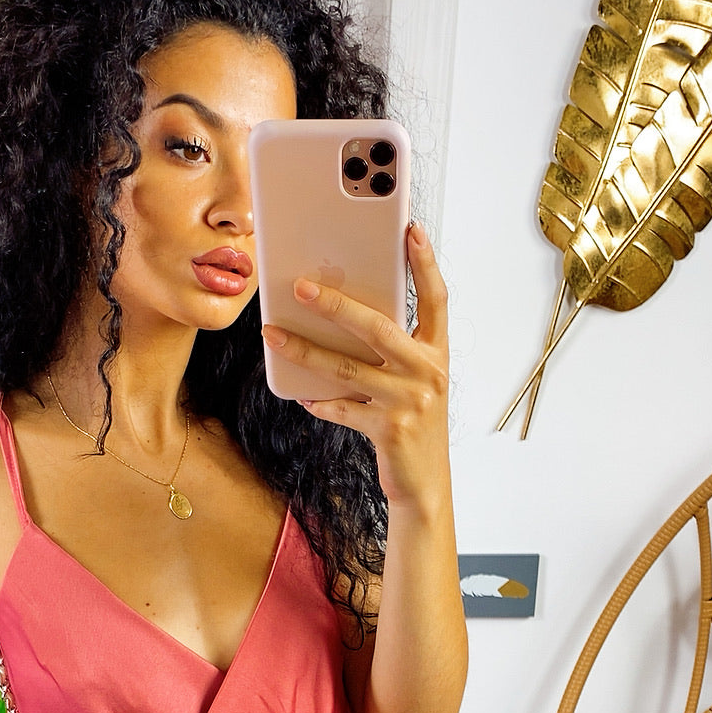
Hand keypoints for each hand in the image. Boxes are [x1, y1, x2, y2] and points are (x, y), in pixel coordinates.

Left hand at [261, 221, 449, 510]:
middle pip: (377, 327)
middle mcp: (427, 372)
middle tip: (300, 288)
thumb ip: (391, 351)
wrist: (425, 482)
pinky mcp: (389, 428)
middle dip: (335, 304)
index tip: (409, 230)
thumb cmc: (413, 423)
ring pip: (346, 368)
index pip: (436, 298)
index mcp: (437, 353)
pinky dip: (319, 402)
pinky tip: (302, 396)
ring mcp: (409, 401)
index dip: (425, 263)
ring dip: (305, 351)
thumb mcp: (413, 382)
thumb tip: (340, 318)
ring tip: (274, 336)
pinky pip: (342, 408)